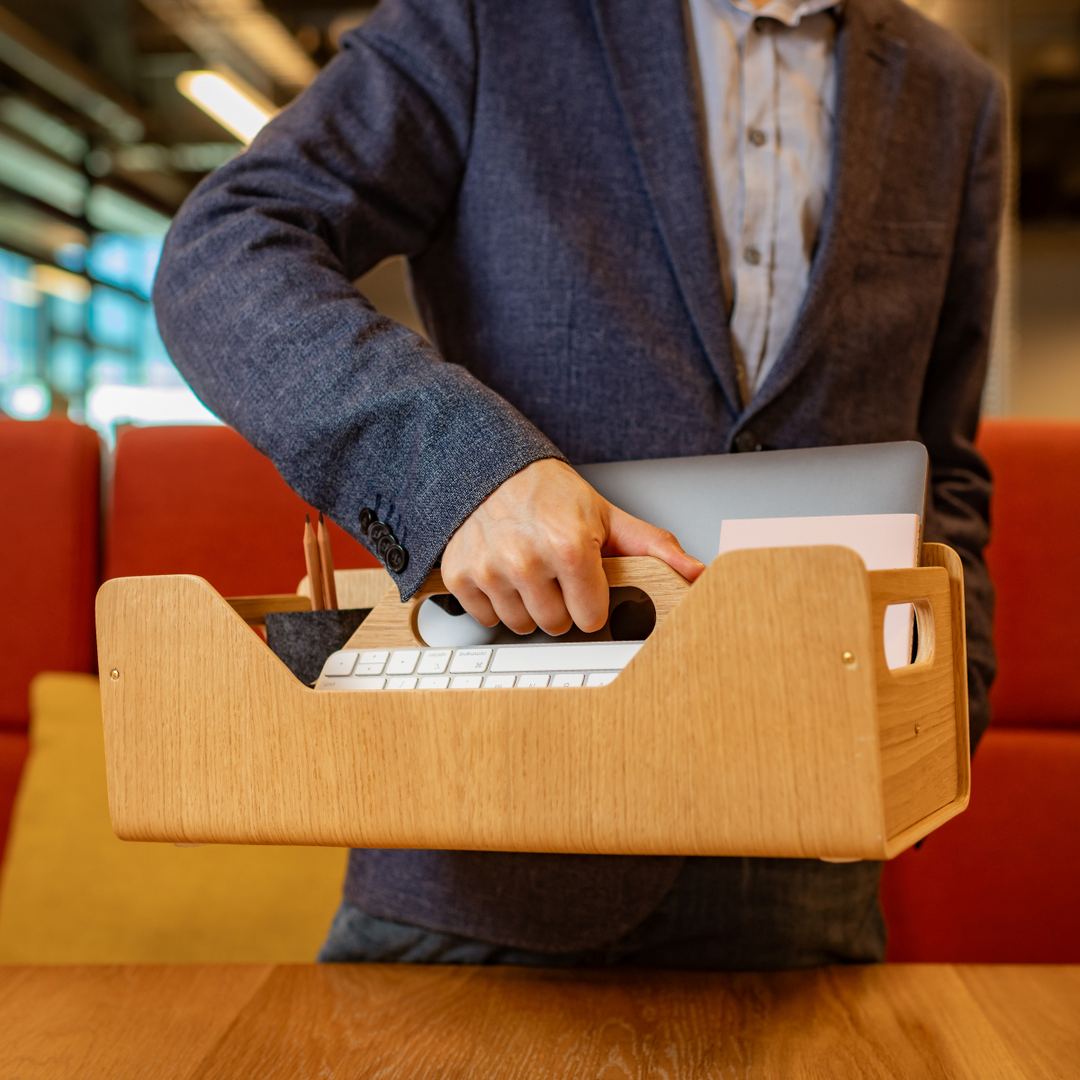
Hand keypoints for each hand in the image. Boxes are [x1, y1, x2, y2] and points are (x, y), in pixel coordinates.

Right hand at [441, 458, 704, 635]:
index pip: (591, 617)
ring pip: (521, 625)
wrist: (491, 468)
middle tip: (555, 575)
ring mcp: (490, 570)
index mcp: (569, 546)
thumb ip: (654, 547)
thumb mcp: (607, 516)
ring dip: (527, 606)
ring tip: (529, 573)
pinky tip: (502, 574)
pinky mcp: (461, 576)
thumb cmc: (550, 494)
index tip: (584, 584)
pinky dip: (494, 602)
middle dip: (560, 605)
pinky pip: (485, 617)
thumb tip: (696, 572)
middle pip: (556, 625)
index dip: (591, 602)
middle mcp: (527, 560)